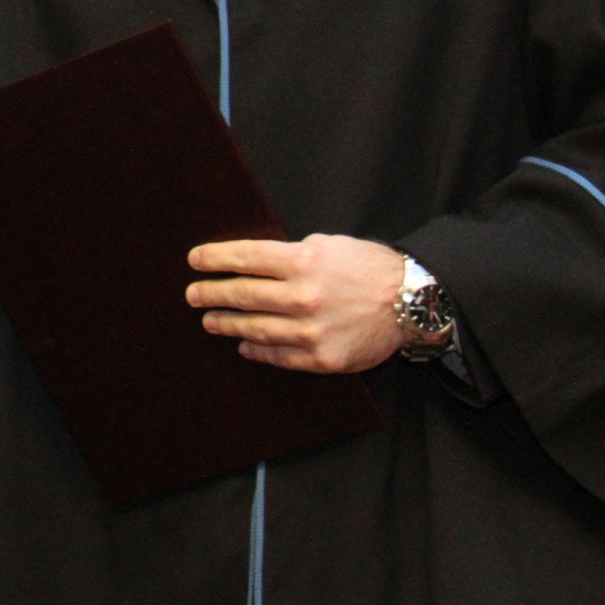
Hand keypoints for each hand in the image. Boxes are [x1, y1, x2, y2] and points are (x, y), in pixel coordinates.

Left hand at [184, 234, 406, 373]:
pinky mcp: (322, 358)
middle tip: (193, 295)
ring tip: (210, 320)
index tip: (194, 260)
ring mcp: (312, 330)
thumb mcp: (328, 246)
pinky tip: (244, 345)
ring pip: (255, 328)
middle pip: (243, 294)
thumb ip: (290, 255)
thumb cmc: (368, 268)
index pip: (246, 258)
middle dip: (212, 294)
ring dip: (227, 324)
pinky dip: (257, 350)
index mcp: (304, 261)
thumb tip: (250, 264)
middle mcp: (304, 296)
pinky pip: (279, 356)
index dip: (215, 259)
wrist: (411, 302)